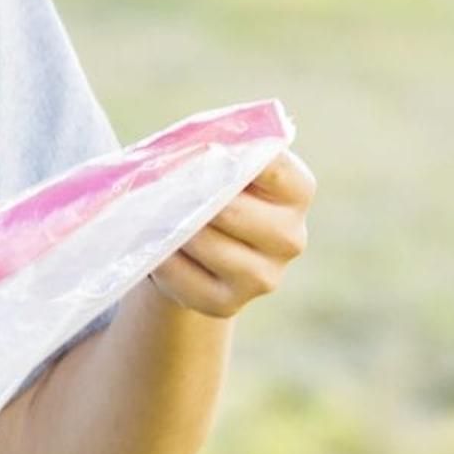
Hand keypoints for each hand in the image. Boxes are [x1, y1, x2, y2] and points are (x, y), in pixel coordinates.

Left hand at [148, 150, 314, 320]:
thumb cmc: (208, 194)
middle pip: (232, 211)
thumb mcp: (220, 166)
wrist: (194, 254)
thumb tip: (189, 150)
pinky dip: (163, 260)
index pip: (271, 165)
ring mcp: (264, 276)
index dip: (231, 156)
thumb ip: (217, 152)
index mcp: (296, 192)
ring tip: (157, 216)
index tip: (200, 150)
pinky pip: (183, 276)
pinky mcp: (228, 303)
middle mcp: (291, 237)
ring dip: (175, 228)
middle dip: (192, 197)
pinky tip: (157, 250)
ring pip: (206, 244)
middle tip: (163, 187)